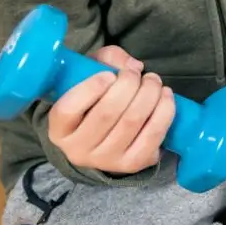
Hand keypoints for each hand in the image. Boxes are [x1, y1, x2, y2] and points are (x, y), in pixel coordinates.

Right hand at [46, 46, 175, 175]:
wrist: (109, 137)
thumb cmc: (96, 100)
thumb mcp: (91, 76)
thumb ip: (107, 60)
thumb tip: (134, 65)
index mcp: (60, 129)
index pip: (67, 110)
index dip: (90, 88)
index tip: (109, 74)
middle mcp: (78, 150)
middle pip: (106, 113)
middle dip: (129, 85)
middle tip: (138, 73)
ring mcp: (106, 160)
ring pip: (131, 122)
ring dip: (149, 94)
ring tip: (153, 81)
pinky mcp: (132, 164)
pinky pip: (153, 136)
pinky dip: (164, 111)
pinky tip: (166, 95)